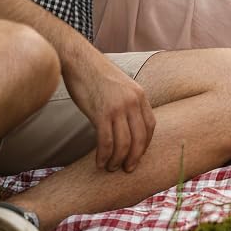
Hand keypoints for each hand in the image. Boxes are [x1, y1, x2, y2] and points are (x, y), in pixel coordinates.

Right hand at [62, 44, 156, 172]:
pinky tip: (99, 162)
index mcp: (140, 95)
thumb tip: (126, 125)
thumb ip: (127, 103)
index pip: (150, 125)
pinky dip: (104, 155)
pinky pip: (106, 141)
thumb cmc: (97, 75)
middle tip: (127, 169)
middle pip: (140, 137)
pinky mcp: (101, 112)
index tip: (137, 155)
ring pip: (124, 143)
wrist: (80, 61)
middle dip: (134, 157)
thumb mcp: (120, 87)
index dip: (145, 144)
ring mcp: (118, 107)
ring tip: (110, 168)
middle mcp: (133, 101)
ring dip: (118, 160)